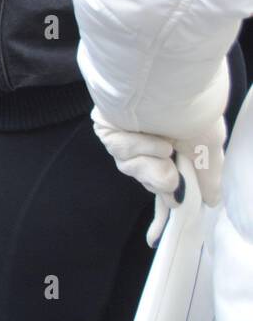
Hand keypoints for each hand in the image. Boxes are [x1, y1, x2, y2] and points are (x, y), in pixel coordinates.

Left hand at [92, 106, 226, 246]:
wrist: (170, 82)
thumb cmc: (193, 108)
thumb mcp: (209, 145)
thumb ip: (208, 175)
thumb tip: (211, 201)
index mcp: (172, 151)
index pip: (164, 187)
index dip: (160, 214)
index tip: (154, 238)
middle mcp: (148, 145)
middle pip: (149, 181)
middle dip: (159, 178)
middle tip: (170, 166)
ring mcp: (127, 137)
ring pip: (135, 169)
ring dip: (152, 161)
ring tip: (163, 146)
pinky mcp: (109, 129)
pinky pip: (122, 153)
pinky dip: (139, 147)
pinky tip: (146, 133)